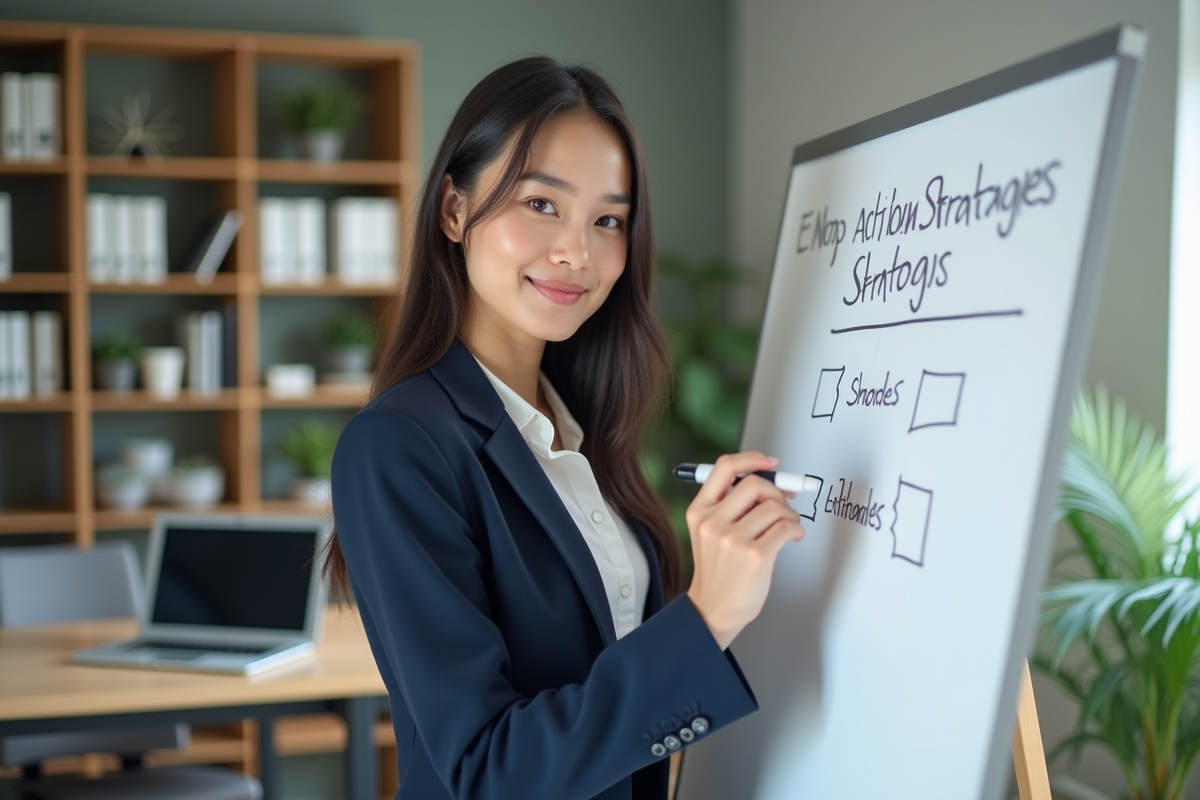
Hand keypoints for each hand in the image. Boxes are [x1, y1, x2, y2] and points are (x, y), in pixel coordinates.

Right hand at [685, 452, 805, 649]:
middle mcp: (712, 522)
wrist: (713, 609)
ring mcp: (733, 540)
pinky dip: (797, 529)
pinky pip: (786, 528)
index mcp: (699, 511)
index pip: (725, 468)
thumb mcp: (709, 532)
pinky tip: (793, 537)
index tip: (770, 464)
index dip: (752, 459)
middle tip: (783, 503)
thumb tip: (770, 481)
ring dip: (789, 514)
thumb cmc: (718, 571)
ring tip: (787, 526)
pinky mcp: (755, 556)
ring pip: (774, 507)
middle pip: (755, 484)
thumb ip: (731, 505)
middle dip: (777, 491)